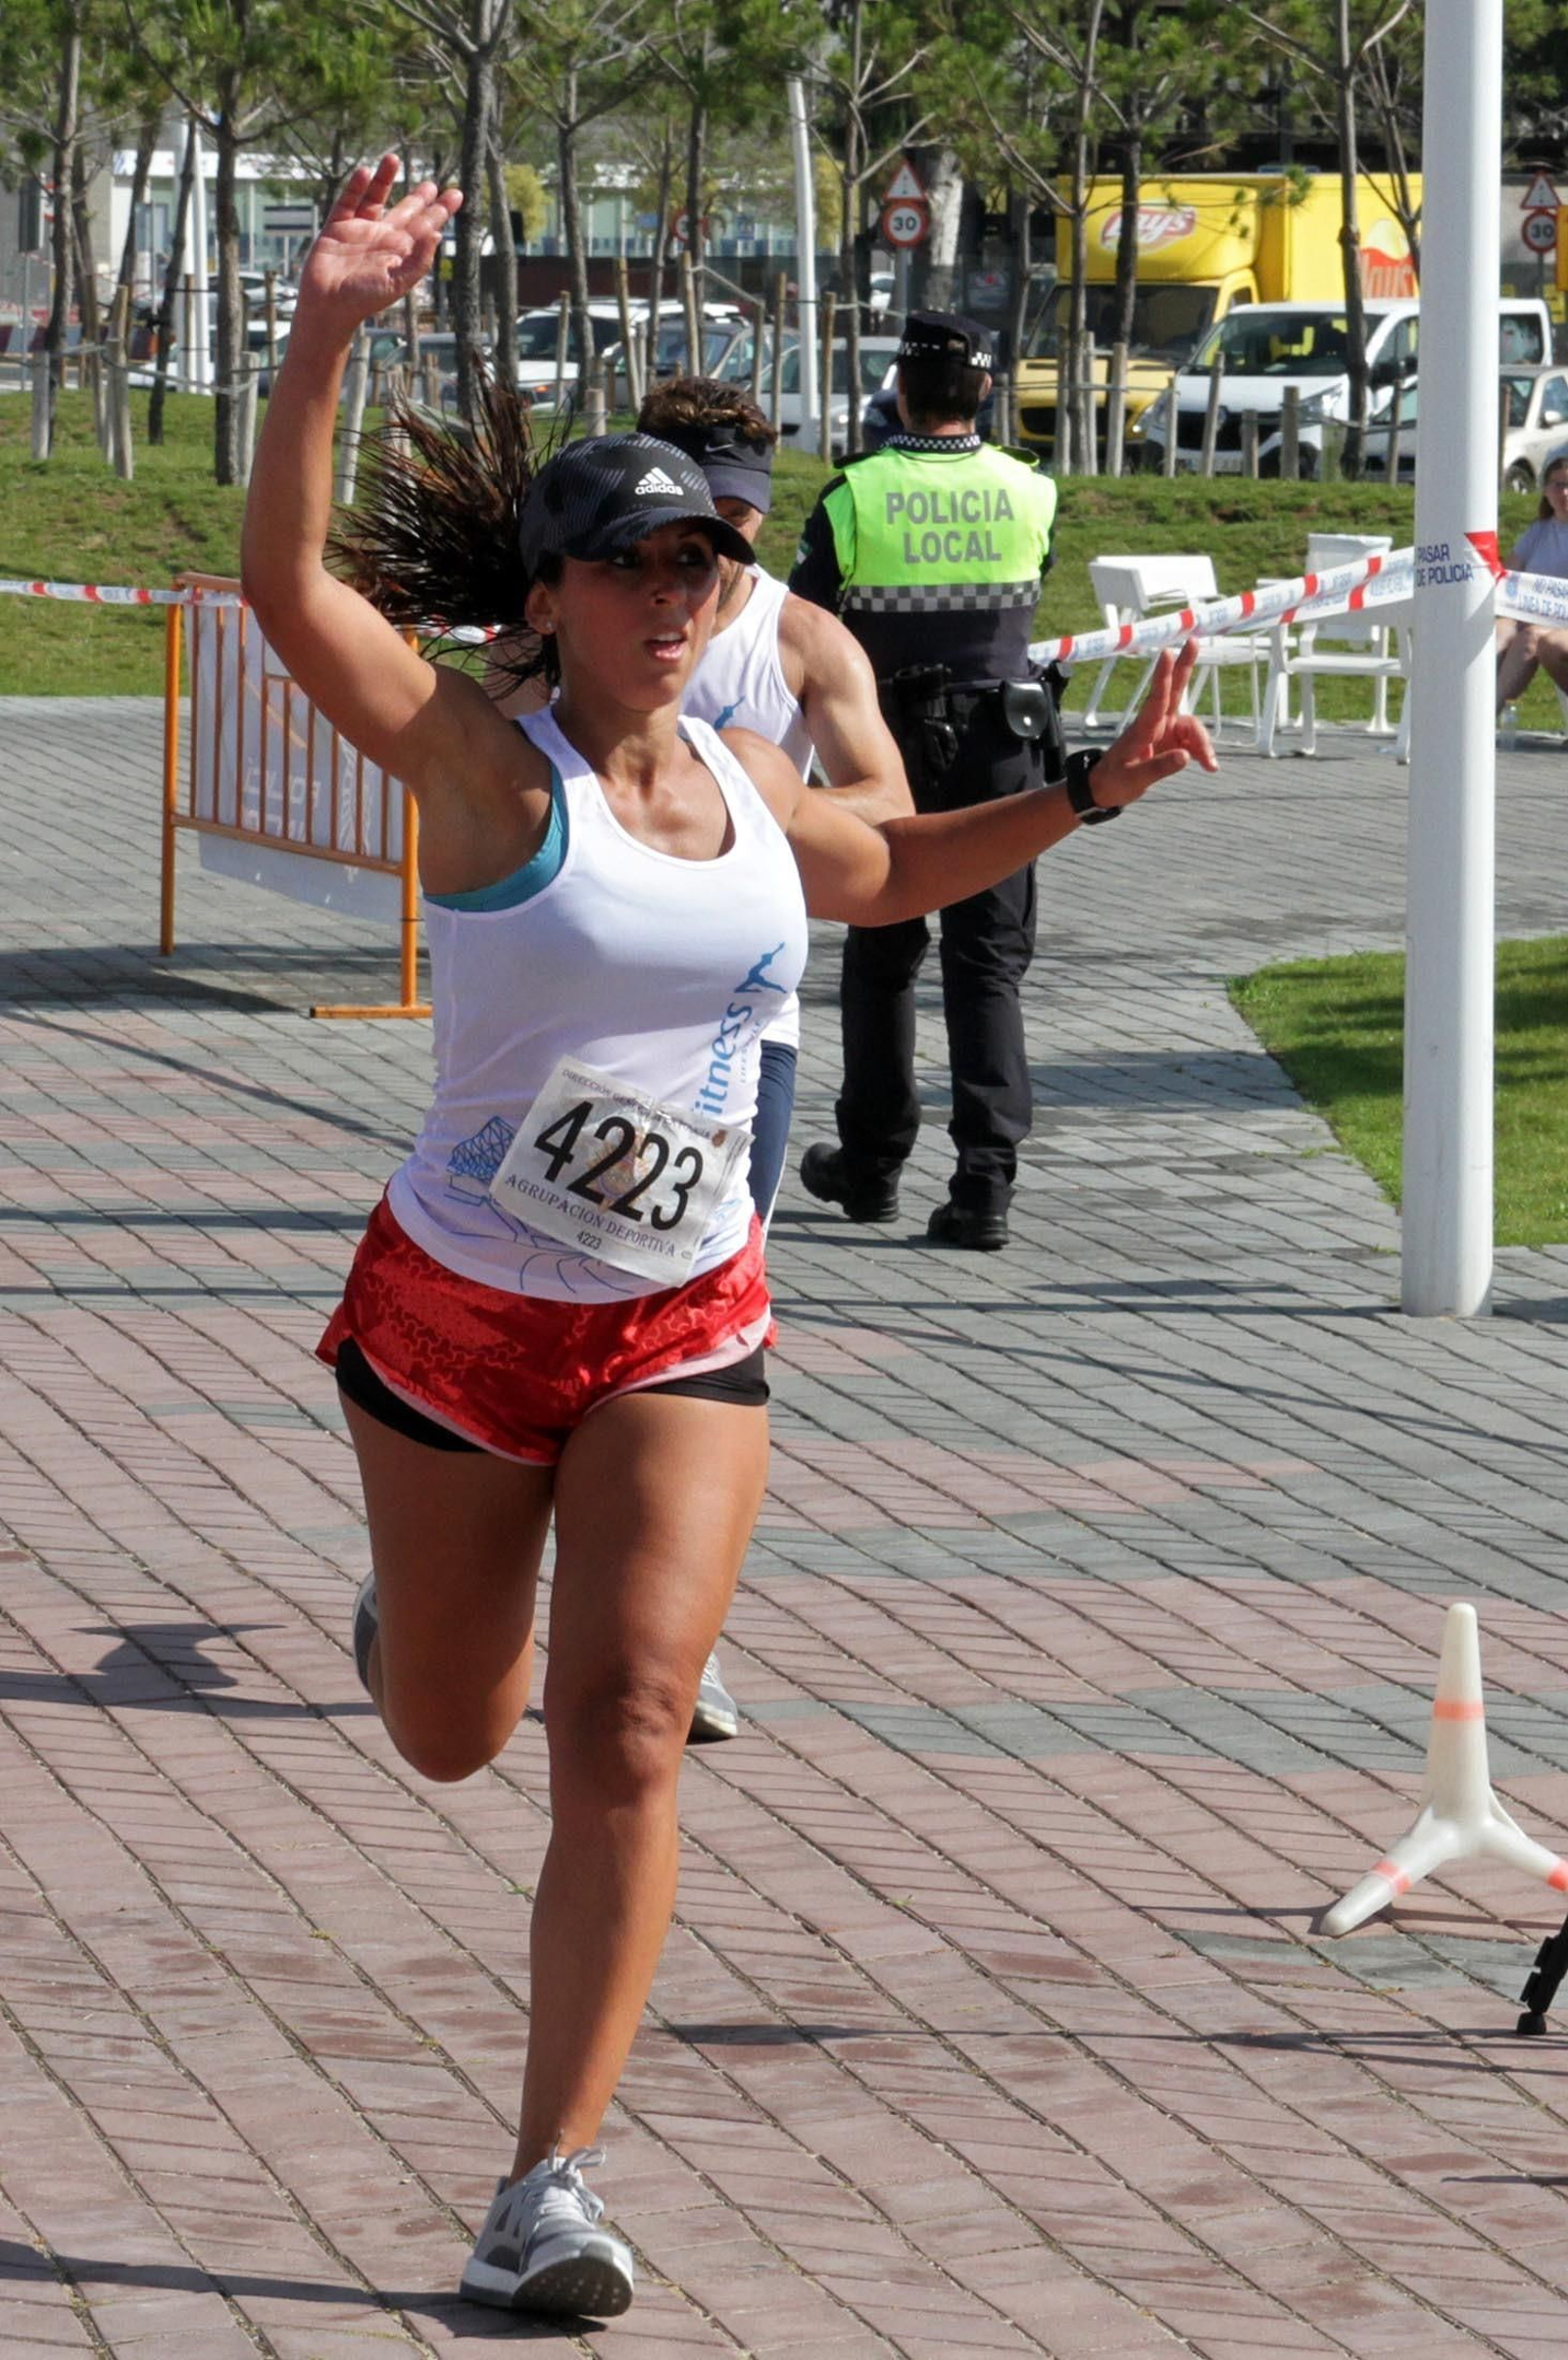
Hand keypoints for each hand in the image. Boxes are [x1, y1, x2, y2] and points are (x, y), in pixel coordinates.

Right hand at [296, 155, 461, 332]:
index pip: (424, 227)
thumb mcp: (397, 281)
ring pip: (375, 198)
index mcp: (399, 253)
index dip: (439, 211)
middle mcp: (382, 238)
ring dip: (384, 179)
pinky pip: (348, 201)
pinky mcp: (336, 226)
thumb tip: (438, 233)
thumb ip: (419, 259)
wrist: (328, 306)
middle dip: (420, 198)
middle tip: (434, 184)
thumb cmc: (364, 299)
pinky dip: (355, 186)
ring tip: (393, 158)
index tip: (455, 195)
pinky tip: (365, 172)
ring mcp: (359, 230)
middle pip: (405, 211)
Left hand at [1090, 639, 1218, 810]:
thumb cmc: (1114, 782)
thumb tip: (1186, 756)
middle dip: (1185, 666)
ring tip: (1211, 766)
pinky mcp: (1172, 742)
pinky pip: (1194, 742)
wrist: (1106, 790)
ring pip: (1193, 726)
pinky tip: (1209, 766)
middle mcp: (1157, 723)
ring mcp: (1165, 731)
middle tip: (1193, 640)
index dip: (1162, 675)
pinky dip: (1203, 752)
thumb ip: (1159, 768)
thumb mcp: (1134, 780)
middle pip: (1174, 690)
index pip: (1156, 697)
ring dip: (1204, 743)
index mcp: (1143, 727)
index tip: (1166, 653)